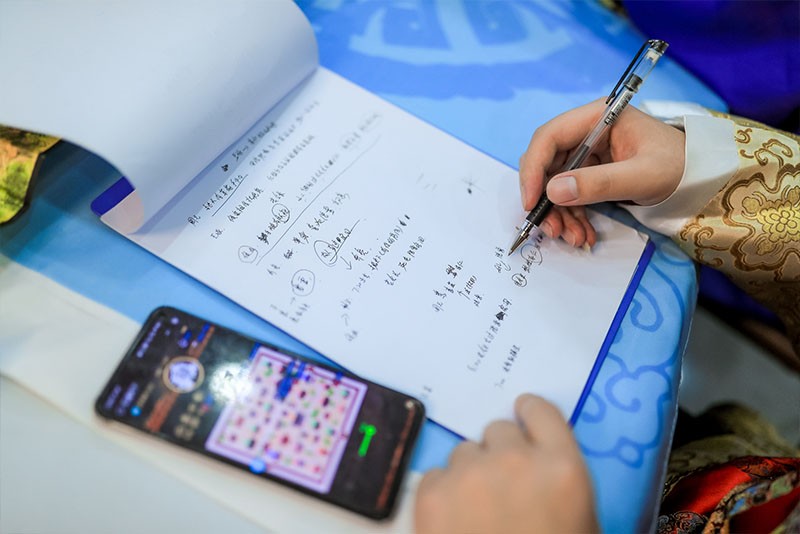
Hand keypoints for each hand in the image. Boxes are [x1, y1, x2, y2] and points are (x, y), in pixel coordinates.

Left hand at [414, 394, 598, 532]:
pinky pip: (436, 476)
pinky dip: (442, 495)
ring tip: (477, 514)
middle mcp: (515, 460)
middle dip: (499, 454)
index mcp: (563, 468)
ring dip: (470, 474)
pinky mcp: (432, 494)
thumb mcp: (580, 520)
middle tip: (502, 490)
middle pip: (497, 430)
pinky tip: (455, 524)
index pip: (539, 410)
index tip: (522, 419)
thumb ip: (558, 476)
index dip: (528, 414)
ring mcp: (469, 475)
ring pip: (464, 452)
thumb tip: (537, 455)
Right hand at [518, 99, 685, 247]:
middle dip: (545, 199)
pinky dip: (572, 216)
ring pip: (555, 183)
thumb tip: (552, 191)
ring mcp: (588, 153)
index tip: (531, 201)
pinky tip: (582, 234)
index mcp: (597, 117)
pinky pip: (570, 195)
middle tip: (550, 229)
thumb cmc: (679, 166)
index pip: (549, 136)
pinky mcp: (592, 173)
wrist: (701, 179)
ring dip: (559, 214)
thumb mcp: (642, 176)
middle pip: (547, 163)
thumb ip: (598, 183)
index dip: (533, 168)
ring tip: (573, 238)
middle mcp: (587, 132)